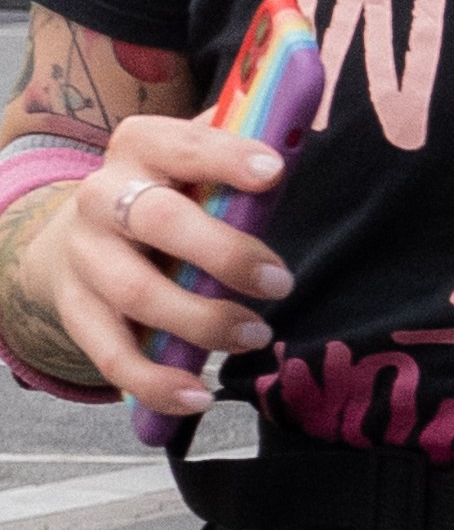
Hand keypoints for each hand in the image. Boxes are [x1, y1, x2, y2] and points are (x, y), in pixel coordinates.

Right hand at [16, 115, 291, 413]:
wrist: (83, 240)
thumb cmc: (169, 200)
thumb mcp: (195, 167)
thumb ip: (237, 157)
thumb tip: (299, 134)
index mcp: (139, 148)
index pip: (181, 145)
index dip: (225, 157)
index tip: (274, 172)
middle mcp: (102, 197)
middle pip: (158, 221)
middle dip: (225, 253)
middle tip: (280, 283)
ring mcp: (87, 258)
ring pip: (138, 292)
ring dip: (202, 321)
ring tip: (255, 336)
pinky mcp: (78, 313)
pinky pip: (113, 356)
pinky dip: (157, 382)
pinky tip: (199, 395)